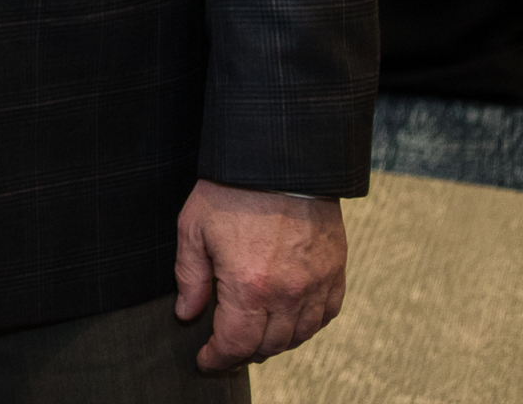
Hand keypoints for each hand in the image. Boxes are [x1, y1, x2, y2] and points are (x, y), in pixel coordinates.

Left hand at [172, 179, 346, 371]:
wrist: (280, 162)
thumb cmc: (232, 192)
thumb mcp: (193, 229)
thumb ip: (190, 277)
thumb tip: (187, 313)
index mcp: (249, 286)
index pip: (236, 343)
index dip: (219, 358)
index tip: (206, 360)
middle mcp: (288, 294)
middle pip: (268, 345)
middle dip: (243, 352)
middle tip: (226, 348)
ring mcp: (316, 285)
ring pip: (298, 336)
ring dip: (274, 342)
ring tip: (254, 336)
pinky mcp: (335, 273)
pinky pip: (324, 316)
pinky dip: (305, 326)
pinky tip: (289, 320)